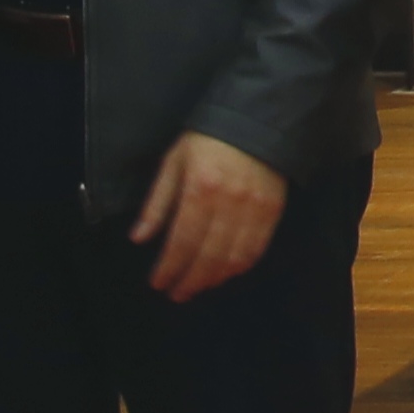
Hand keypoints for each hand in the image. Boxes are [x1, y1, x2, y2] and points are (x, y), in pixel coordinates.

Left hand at [131, 129, 288, 299]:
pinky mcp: (274, 210)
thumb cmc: (208, 139)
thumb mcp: (174, 162)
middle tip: (177, 294)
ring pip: (234, 257)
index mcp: (200, 189)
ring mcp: (255, 208)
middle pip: (208, 255)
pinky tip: (226, 273)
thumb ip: (157, 202)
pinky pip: (257, 248)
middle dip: (190, 280)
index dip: (169, 267)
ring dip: (214, 278)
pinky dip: (240, 267)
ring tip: (199, 287)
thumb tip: (139, 239)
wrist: (258, 118)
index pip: (182, 240)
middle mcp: (229, 203)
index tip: (158, 283)